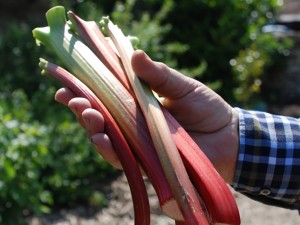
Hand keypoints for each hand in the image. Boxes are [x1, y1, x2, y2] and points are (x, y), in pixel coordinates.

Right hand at [55, 50, 238, 183]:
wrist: (227, 137)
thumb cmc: (205, 108)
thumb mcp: (182, 86)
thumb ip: (158, 75)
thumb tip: (135, 53)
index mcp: (138, 101)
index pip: (106, 94)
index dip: (86, 87)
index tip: (69, 80)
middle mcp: (133, 123)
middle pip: (100, 116)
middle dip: (82, 107)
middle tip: (72, 98)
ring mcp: (138, 143)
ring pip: (106, 136)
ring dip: (91, 126)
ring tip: (87, 114)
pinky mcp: (145, 162)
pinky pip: (122, 158)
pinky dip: (109, 149)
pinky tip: (100, 138)